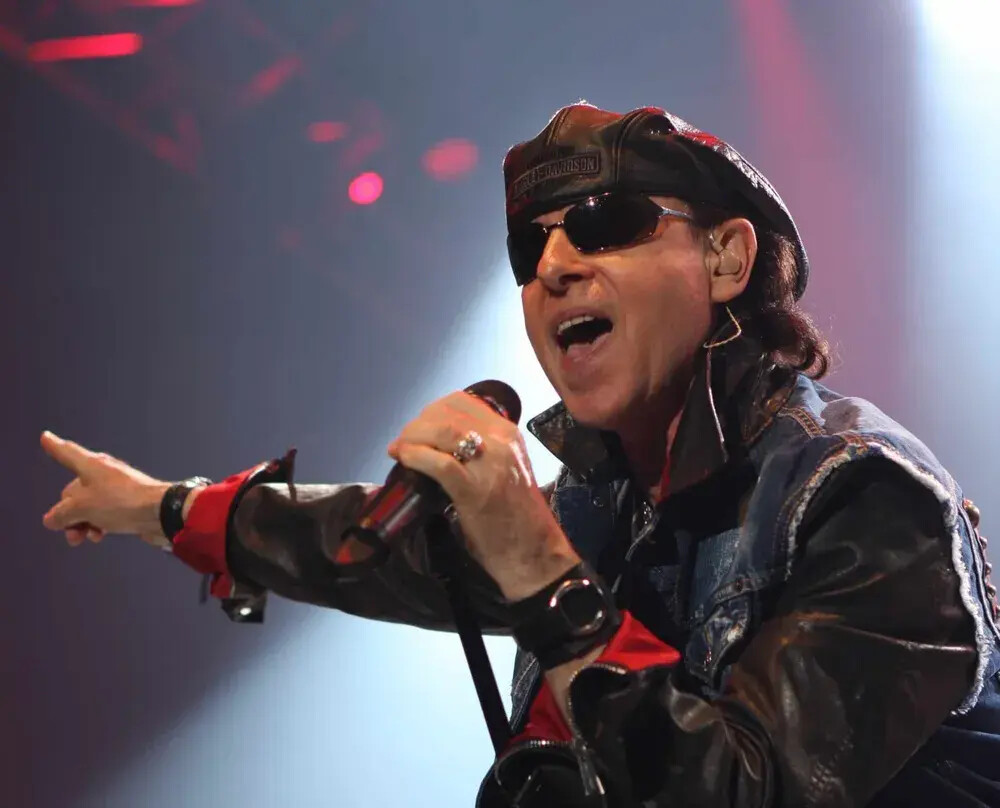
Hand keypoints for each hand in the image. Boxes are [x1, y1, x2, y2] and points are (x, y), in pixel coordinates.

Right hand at [40, 431, 171, 547]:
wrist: (161, 513)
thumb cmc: (122, 502)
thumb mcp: (82, 508)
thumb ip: (61, 514)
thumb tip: (52, 520)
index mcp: (91, 465)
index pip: (67, 453)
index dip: (54, 446)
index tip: (46, 436)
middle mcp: (103, 473)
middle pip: (73, 491)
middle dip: (67, 513)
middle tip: (70, 529)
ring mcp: (116, 489)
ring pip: (88, 506)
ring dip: (80, 523)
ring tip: (82, 537)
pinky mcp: (127, 504)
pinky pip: (104, 514)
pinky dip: (97, 524)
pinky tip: (99, 535)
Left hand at [388, 391, 580, 600]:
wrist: (534, 552)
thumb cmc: (515, 515)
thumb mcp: (504, 468)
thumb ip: (479, 450)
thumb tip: (437, 444)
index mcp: (508, 433)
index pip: (462, 401)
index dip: (431, 410)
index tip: (418, 426)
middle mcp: (501, 441)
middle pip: (447, 414)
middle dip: (417, 425)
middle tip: (403, 442)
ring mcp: (490, 464)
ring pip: (442, 431)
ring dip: (412, 438)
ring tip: (399, 450)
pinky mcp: (475, 491)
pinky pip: (439, 464)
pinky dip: (416, 457)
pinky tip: (404, 460)